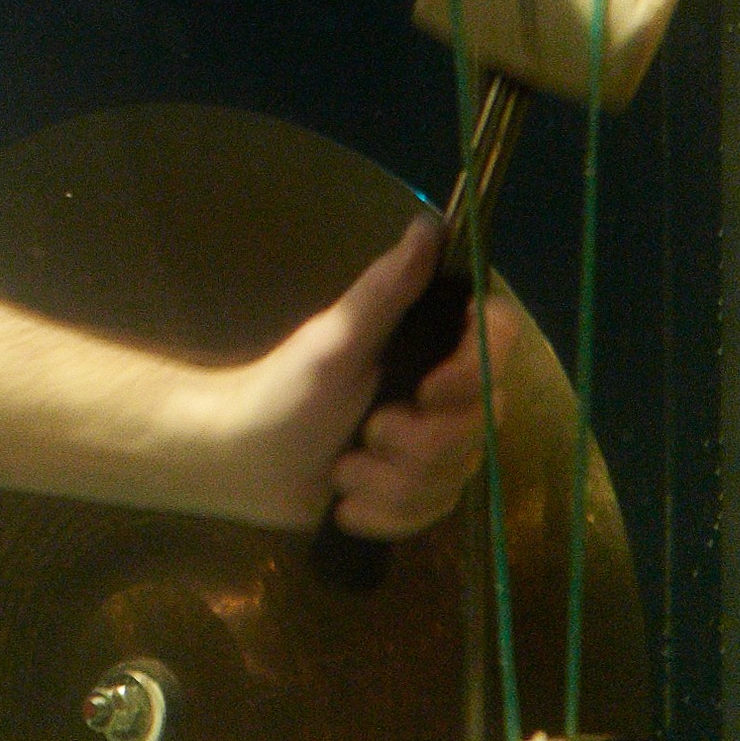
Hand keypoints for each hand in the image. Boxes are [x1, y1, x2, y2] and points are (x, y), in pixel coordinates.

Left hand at [218, 216, 527, 538]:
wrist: (241, 460)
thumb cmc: (282, 389)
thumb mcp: (335, 339)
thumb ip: (385, 289)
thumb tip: (427, 225)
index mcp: (431, 346)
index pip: (498, 343)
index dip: (475, 373)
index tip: (426, 389)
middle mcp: (445, 395)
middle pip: (482, 425)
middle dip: (416, 442)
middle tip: (365, 432)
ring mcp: (434, 448)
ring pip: (453, 478)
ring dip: (389, 482)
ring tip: (342, 468)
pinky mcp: (415, 495)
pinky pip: (427, 515)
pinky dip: (380, 512)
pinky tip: (344, 502)